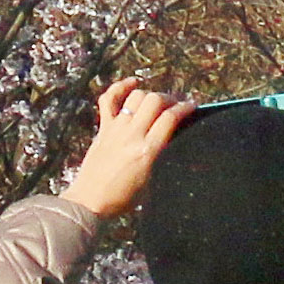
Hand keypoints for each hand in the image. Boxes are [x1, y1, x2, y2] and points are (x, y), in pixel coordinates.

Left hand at [57, 84, 194, 222]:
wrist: (90, 201)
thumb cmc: (125, 198)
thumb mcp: (154, 181)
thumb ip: (165, 158)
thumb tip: (178, 140)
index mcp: (148, 151)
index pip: (170, 118)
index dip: (185, 108)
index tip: (193, 106)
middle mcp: (131, 135)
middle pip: (154, 101)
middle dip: (170, 99)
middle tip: (176, 105)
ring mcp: (114, 129)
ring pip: (135, 97)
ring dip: (150, 95)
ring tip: (157, 102)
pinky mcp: (102, 129)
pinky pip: (108, 99)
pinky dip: (120, 87)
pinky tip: (133, 82)